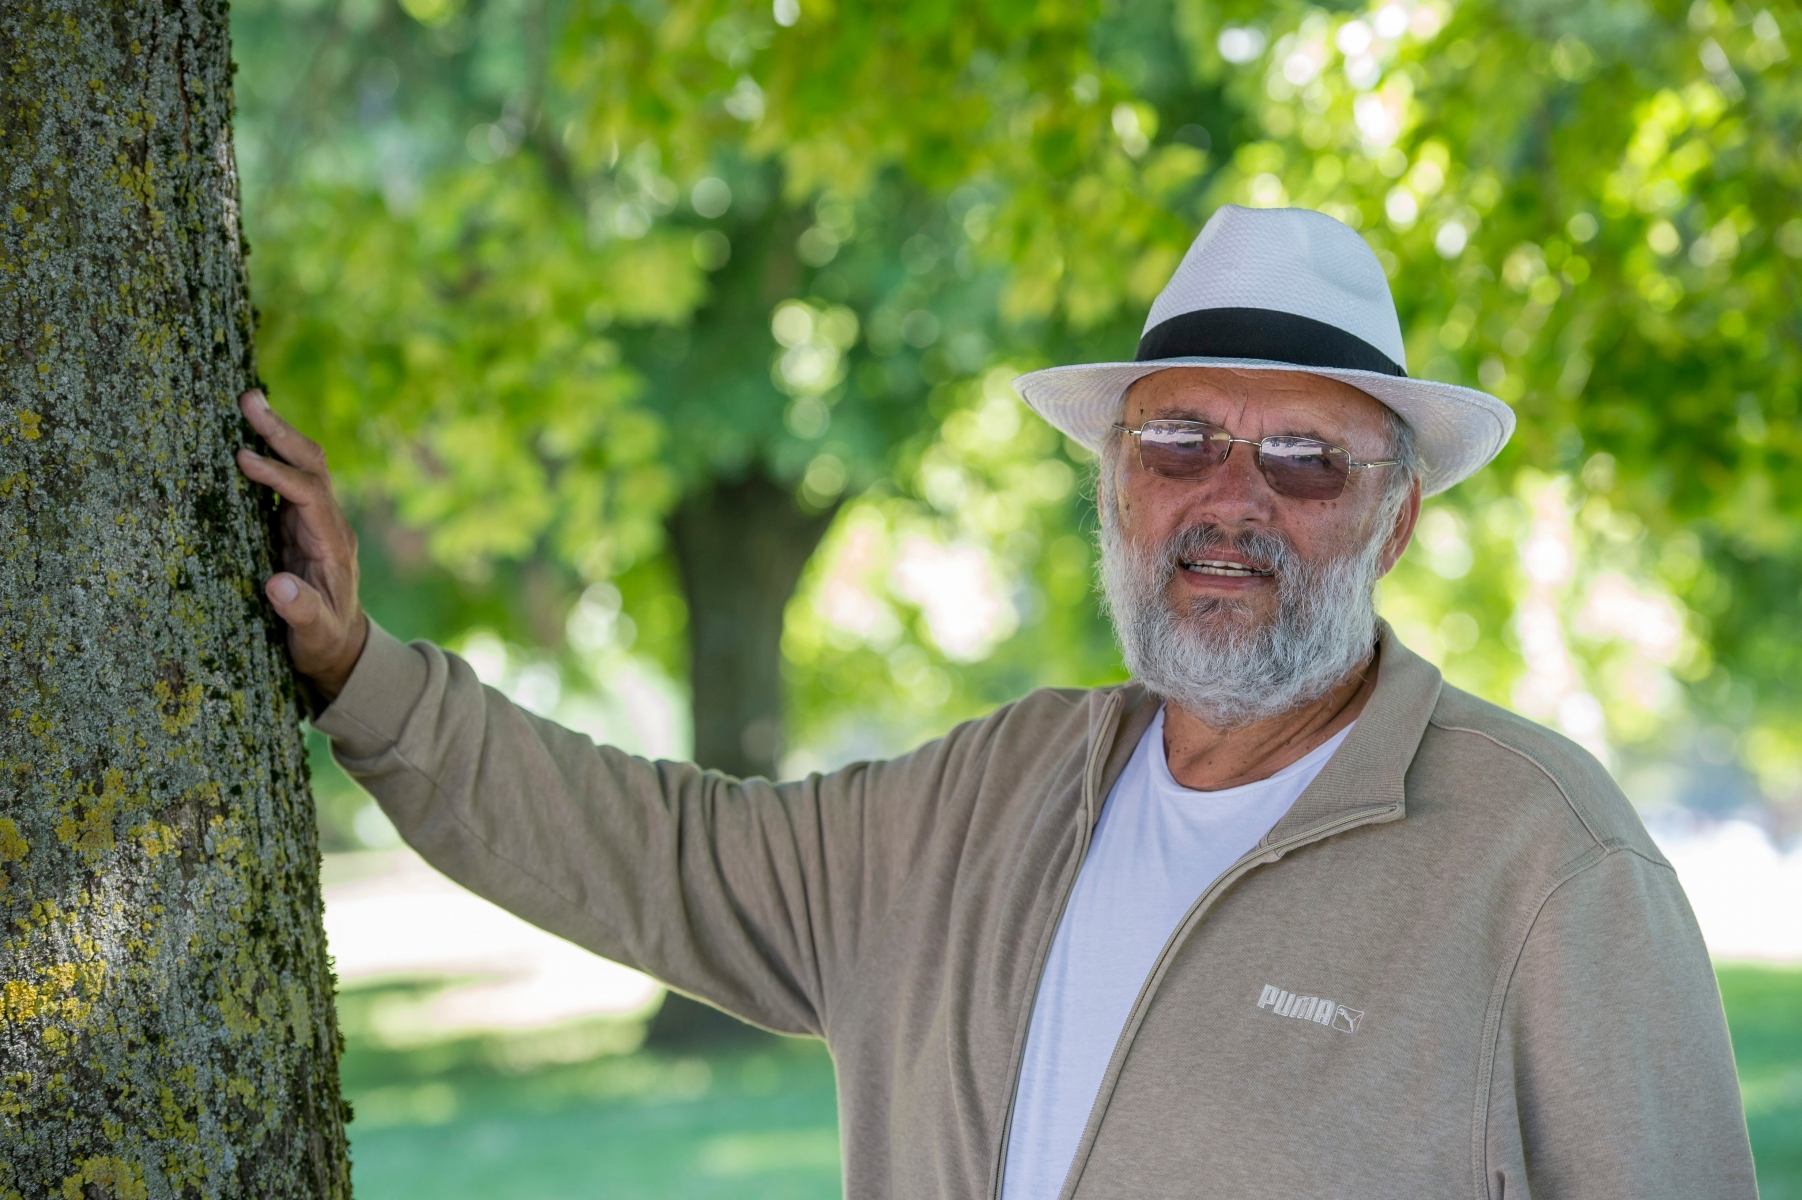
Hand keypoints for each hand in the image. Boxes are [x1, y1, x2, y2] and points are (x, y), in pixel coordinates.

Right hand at [234, 389, 367, 701]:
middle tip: (247, 399)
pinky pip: (284, 480)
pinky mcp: (296, 523)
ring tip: (244, 401)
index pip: (309, 496)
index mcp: (334, 544)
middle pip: (311, 466)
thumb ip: (301, 612)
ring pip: (300, 466)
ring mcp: (313, 520)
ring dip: (275, 434)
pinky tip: (241, 432)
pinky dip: (267, 453)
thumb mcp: (314, 634)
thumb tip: (277, 585)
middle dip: (281, 433)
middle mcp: (327, 523)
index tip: (242, 458)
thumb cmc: (324, 641)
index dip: (277, 475)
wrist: (340, 644)